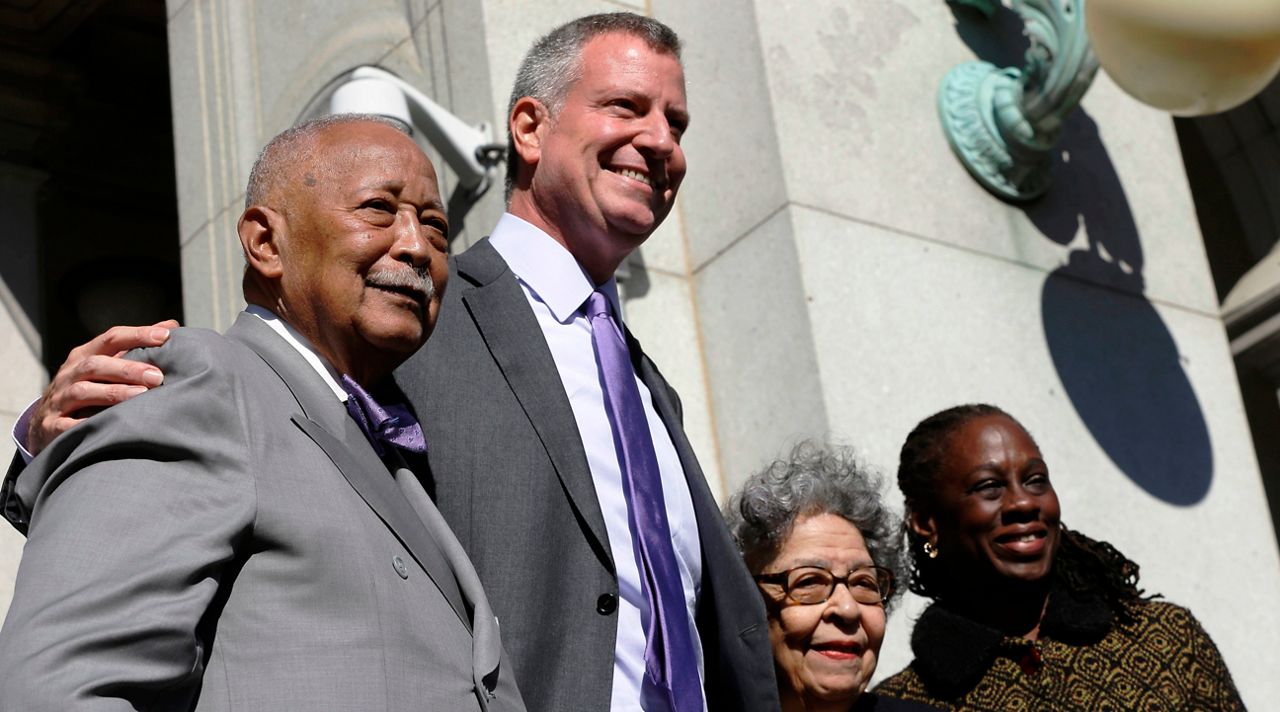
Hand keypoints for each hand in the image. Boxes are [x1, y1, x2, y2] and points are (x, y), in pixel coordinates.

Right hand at [28, 320, 178, 455]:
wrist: (44, 424)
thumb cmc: (86, 388)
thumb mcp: (105, 365)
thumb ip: (135, 348)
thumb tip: (171, 326)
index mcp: (84, 356)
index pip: (111, 338)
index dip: (137, 335)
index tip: (165, 336)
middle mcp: (69, 374)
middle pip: (96, 364)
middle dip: (128, 369)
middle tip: (158, 376)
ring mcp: (59, 399)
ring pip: (83, 391)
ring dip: (113, 392)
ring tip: (142, 395)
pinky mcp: (53, 426)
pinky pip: (69, 424)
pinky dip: (88, 423)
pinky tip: (112, 425)